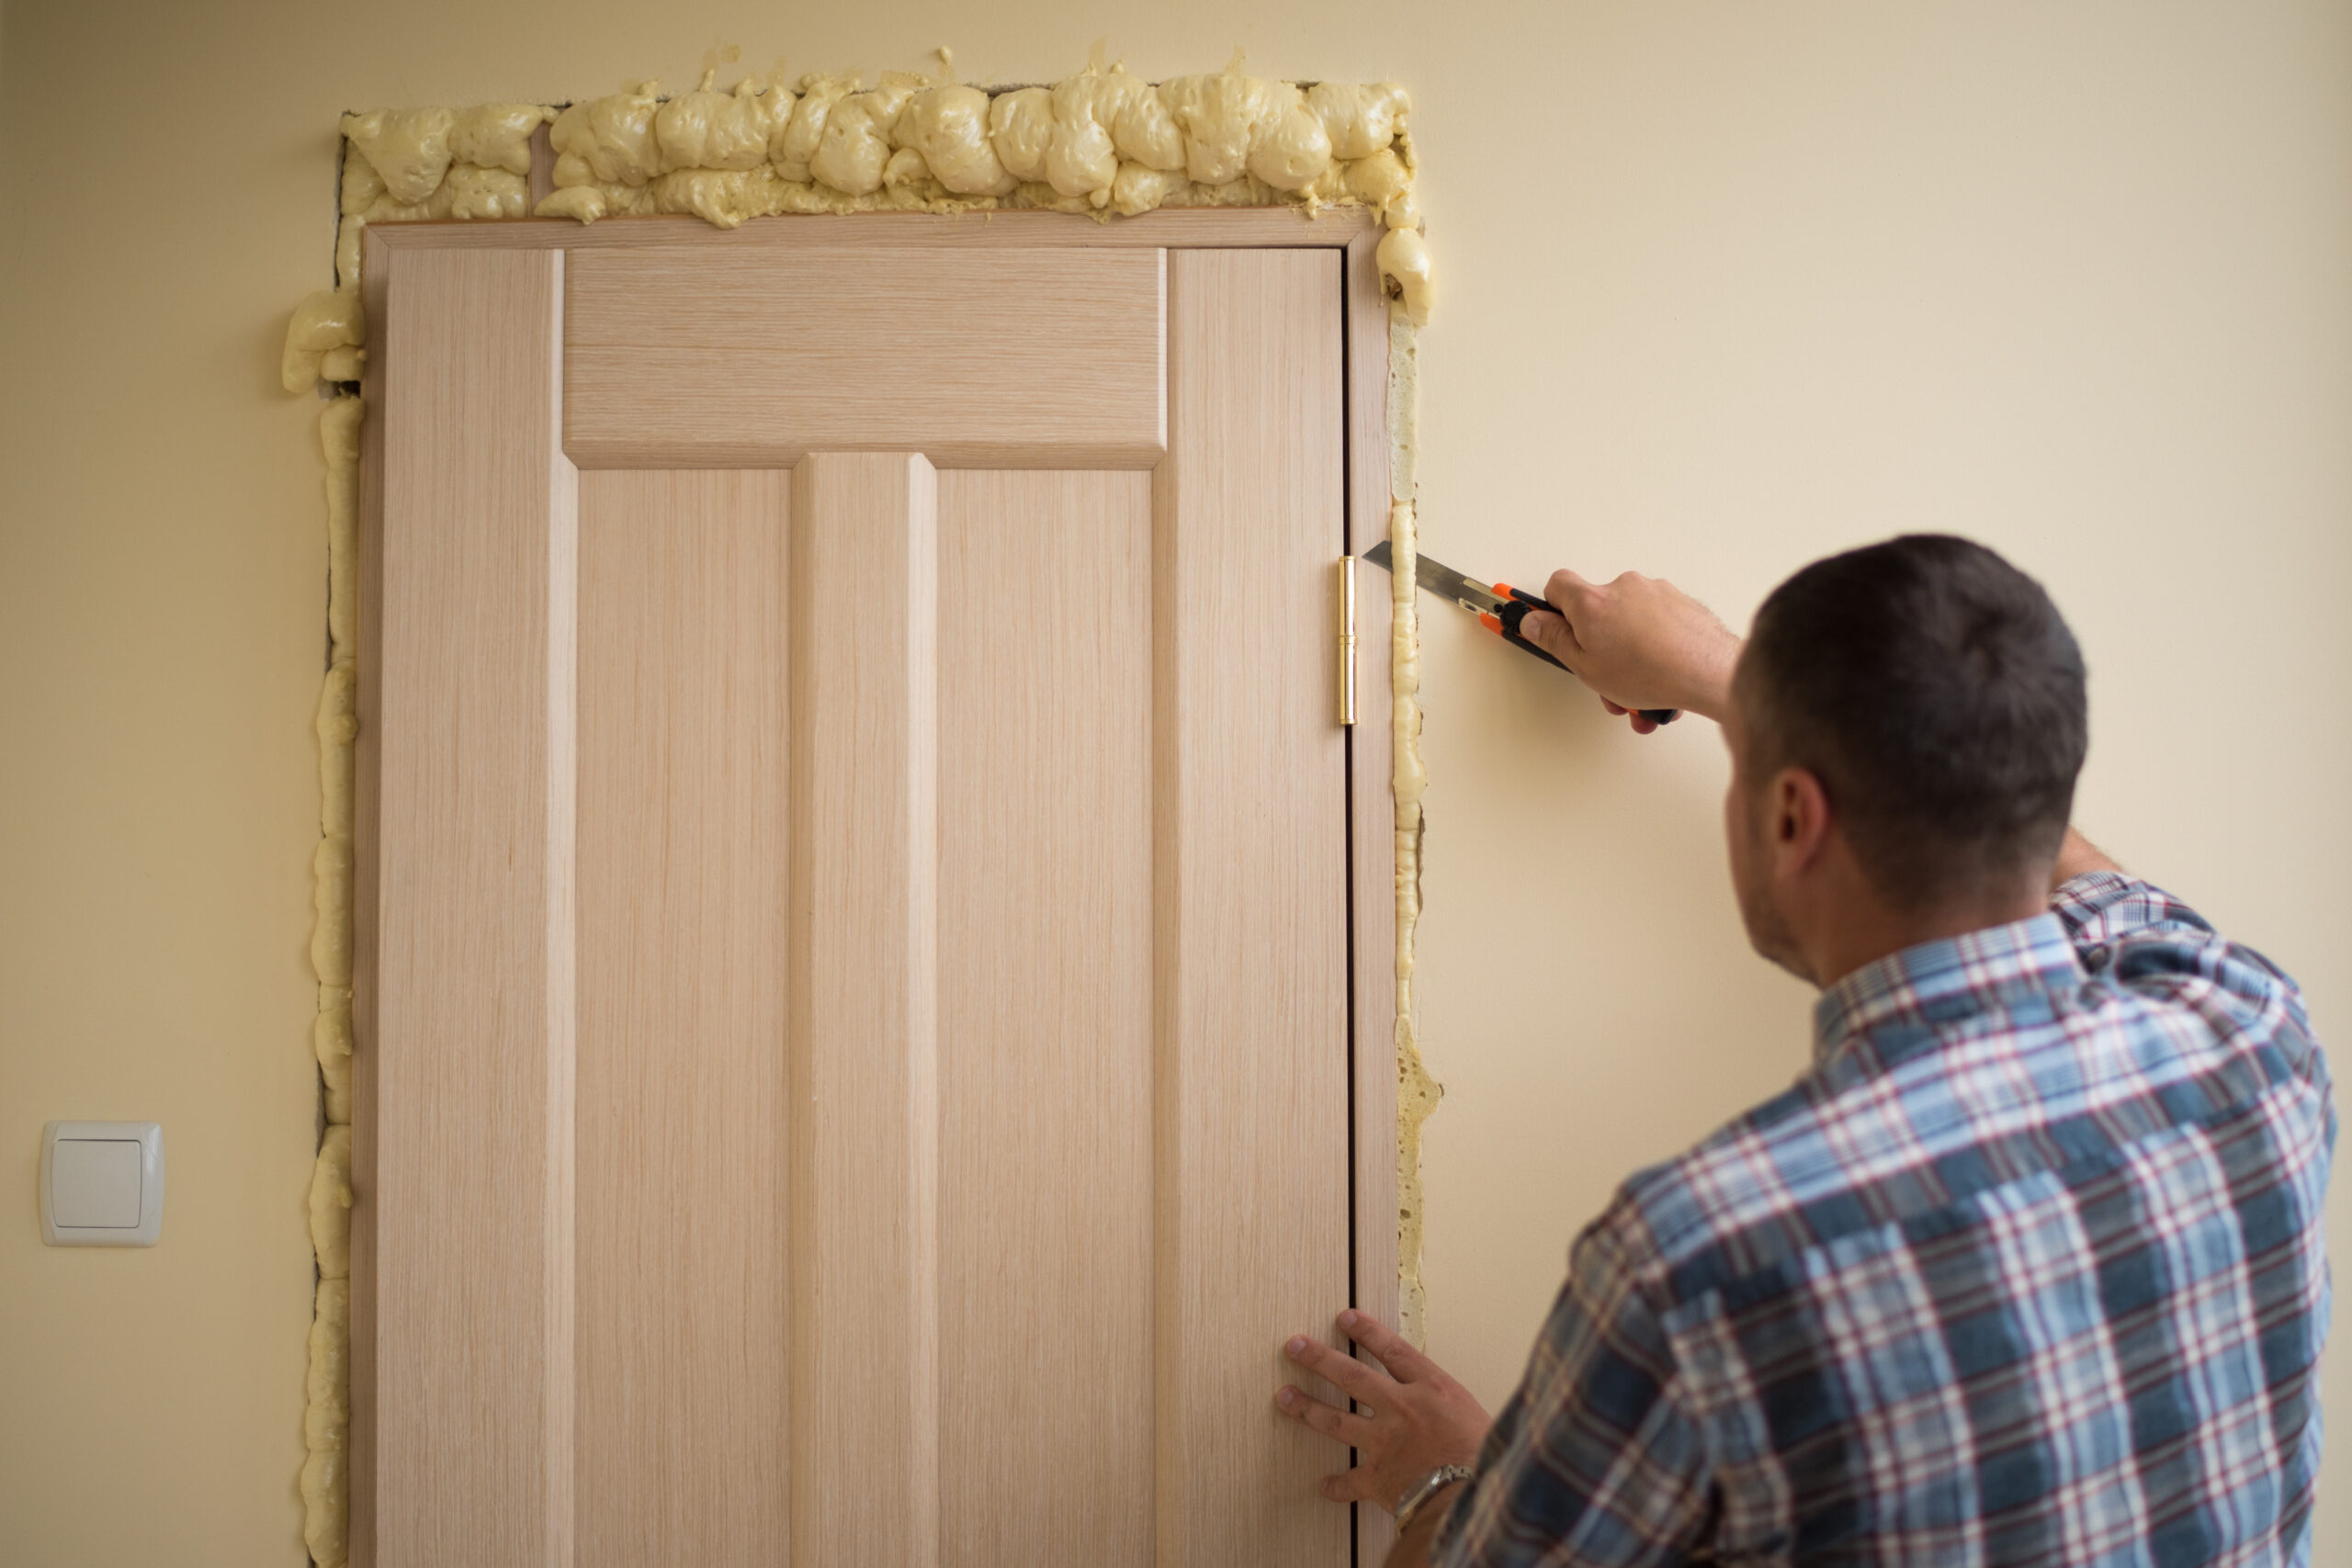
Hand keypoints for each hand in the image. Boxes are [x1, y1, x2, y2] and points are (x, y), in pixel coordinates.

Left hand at [1275, 1308, 1491, 1511]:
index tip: (1345, 1317)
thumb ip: (1454, 1407)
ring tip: (1283, 1396)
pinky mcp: (1378, 1477)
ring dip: (1308, 1407)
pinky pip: (1350, 1482)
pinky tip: (1323, 1486)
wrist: (1473, 1495)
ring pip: (1337, 1419)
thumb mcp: (1477, 1415)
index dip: (1368, 1332)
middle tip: (1294, 1346)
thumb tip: (1451, 1409)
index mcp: (1430, 1388)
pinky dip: (1337, 1485)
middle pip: (1352, 1376)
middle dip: (1320, 1359)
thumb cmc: (1487, 1457)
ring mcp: (1384, 1442)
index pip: (1393, 1350)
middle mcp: (1401, 1408)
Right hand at [1515, 569, 1740, 725]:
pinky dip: (1655, 652)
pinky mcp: (1681, 605)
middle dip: (1599, 650)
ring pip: (1630, 627)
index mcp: (1592, 601)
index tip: (1550, 626)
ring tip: (1639, 697)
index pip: (1558, 586)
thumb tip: (1534, 622)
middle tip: (1604, 680)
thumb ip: (1554, 640)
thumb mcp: (1585, 666)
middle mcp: (1624, 588)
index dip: (1551, 608)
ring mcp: (1656, 594)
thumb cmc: (1651, 671)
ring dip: (1629, 661)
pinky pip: (1657, 629)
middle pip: (1597, 614)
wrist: (1710, 671)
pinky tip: (1661, 684)